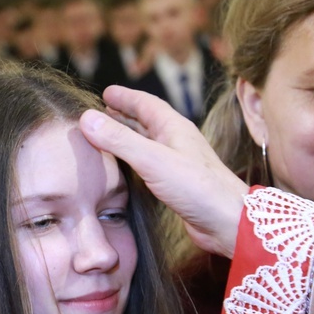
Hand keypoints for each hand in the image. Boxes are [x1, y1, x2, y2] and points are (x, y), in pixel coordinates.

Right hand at [79, 85, 249, 257]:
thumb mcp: (152, 159)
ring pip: (147, 142)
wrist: (227, 221)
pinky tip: (126, 167)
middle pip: (146, 121)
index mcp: (174, 128)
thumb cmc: (197, 187)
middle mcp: (176, 141)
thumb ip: (119, 140)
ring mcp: (177, 162)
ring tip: (109, 135)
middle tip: (102, 111)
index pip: (146, 104)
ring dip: (128, 136)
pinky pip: (149, 163)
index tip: (106, 92)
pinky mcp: (175, 183)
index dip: (126, 97)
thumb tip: (87, 118)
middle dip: (124, 114)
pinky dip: (133, 158)